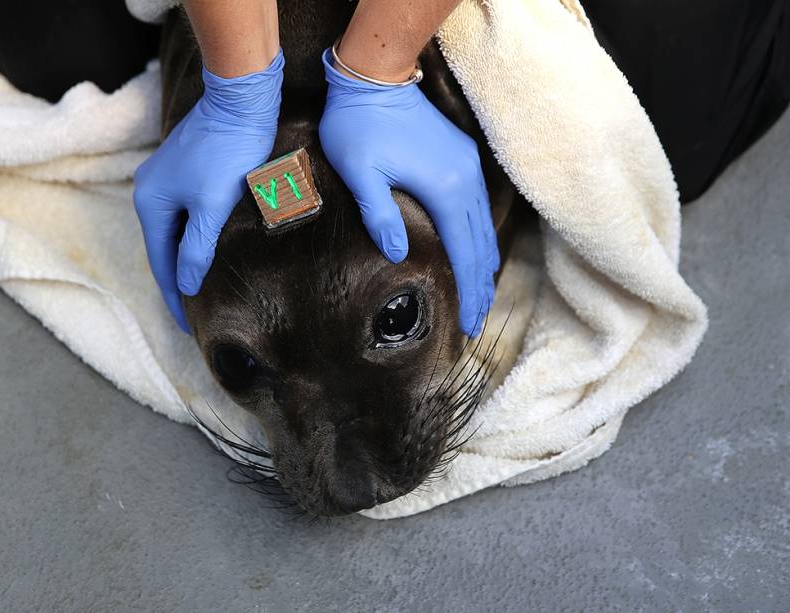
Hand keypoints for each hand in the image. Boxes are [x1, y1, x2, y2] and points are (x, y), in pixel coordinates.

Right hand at [133, 49, 283, 332]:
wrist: (241, 100)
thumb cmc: (229, 152)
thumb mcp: (212, 207)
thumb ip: (196, 249)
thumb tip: (184, 286)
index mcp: (151, 203)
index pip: (160, 262)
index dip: (174, 296)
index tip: (189, 327)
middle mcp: (150, 190)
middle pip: (164, 247)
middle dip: (177, 280)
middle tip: (194, 315)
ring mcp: (167, 177)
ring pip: (176, 230)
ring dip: (186, 258)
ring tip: (201, 289)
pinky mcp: (187, 168)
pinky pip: (186, 214)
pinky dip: (194, 236)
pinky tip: (207, 250)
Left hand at [318, 48, 498, 336]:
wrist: (375, 79)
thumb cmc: (358, 128)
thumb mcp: (360, 175)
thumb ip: (379, 215)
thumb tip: (396, 255)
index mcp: (445, 189)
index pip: (462, 253)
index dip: (467, 293)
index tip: (469, 325)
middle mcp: (466, 181)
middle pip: (480, 246)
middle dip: (480, 288)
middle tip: (477, 324)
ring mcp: (468, 167)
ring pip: (484, 227)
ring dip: (483, 264)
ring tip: (481, 297)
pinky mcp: (462, 158)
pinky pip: (480, 208)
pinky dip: (480, 237)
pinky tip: (478, 252)